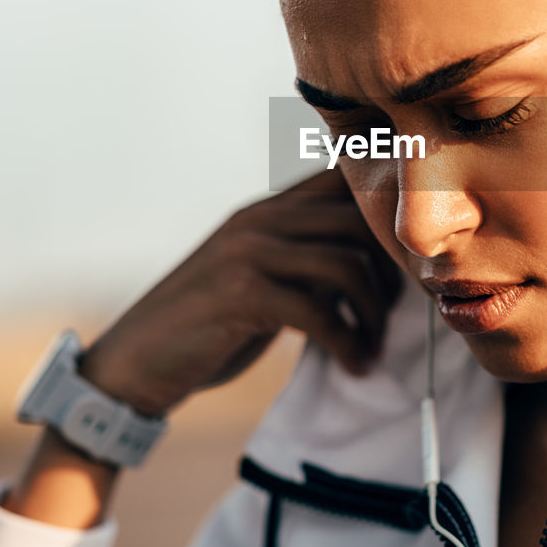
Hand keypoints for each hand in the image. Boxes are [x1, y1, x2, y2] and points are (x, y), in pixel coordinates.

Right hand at [79, 167, 401, 417]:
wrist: (135, 363)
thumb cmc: (208, 325)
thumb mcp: (259, 275)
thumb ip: (305, 257)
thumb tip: (376, 259)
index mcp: (268, 209)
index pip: (343, 181)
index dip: (387, 214)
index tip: (411, 260)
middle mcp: (260, 218)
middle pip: (359, 222)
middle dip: (390, 273)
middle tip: (394, 316)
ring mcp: (249, 252)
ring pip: (347, 265)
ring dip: (373, 315)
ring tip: (372, 347)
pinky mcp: (241, 294)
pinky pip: (321, 312)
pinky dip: (348, 343)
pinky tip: (353, 365)